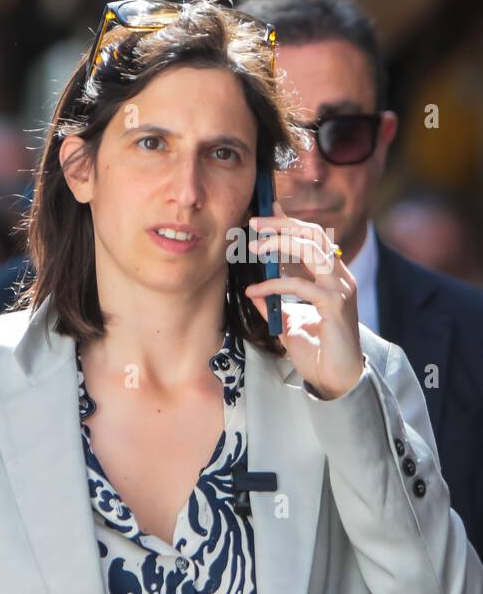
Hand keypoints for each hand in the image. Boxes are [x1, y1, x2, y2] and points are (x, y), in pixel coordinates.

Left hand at [244, 202, 363, 399]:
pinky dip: (274, 284)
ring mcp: (340, 289)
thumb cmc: (316, 351)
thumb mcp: (288, 322)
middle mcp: (340, 277)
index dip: (290, 222)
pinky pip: (300, 285)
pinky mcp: (335, 305)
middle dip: (283, 225)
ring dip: (279, 244)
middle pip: (314, 234)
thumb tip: (253, 288)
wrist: (335, 380)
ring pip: (312, 250)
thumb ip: (274, 303)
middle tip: (254, 224)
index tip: (264, 214)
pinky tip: (254, 291)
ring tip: (252, 249)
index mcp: (332, 277)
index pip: (314, 237)